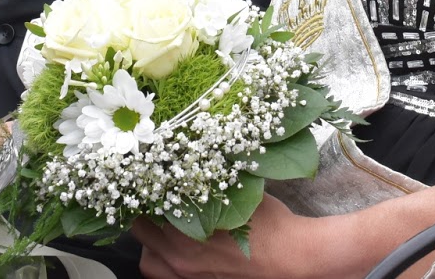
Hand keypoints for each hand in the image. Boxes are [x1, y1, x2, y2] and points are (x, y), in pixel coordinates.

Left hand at [134, 196, 321, 278]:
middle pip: (142, 235)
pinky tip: (181, 253)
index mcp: (185, 233)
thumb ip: (207, 184)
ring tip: (167, 233)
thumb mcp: (237, 192)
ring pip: (150, 264)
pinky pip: (166, 277)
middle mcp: (180, 260)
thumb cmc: (270, 224)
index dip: (148, 194)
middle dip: (147, 218)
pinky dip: (167, 265)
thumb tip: (187, 166)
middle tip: (160, 205)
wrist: (293, 257)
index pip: (146, 210)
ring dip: (152, 247)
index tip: (154, 185)